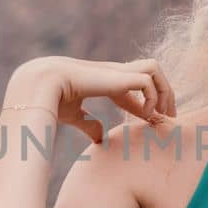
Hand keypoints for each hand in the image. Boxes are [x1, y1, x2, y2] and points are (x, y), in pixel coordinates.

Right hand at [6, 56, 177, 144]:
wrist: (39, 87)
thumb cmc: (50, 101)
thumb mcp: (74, 115)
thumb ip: (88, 124)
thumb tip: (98, 139)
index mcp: (103, 80)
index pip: (133, 85)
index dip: (146, 103)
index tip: (152, 123)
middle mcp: (112, 72)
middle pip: (150, 72)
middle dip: (164, 93)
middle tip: (167, 119)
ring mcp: (116, 71)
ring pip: (154, 68)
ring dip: (163, 90)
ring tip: (158, 114)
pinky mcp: (118, 75)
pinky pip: (148, 80)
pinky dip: (152, 97)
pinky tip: (144, 115)